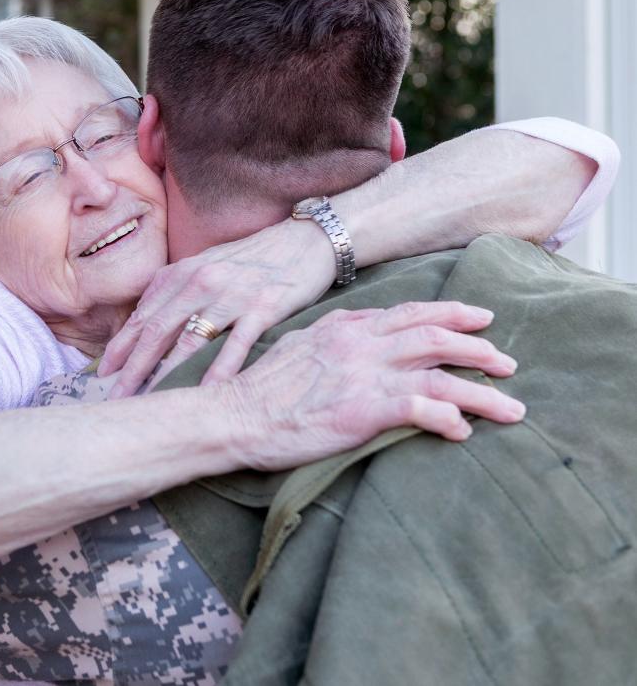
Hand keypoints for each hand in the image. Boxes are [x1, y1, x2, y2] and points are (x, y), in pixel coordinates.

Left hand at [99, 218, 335, 397]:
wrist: (306, 241)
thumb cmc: (251, 259)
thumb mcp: (205, 266)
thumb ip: (173, 291)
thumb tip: (141, 322)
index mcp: (182, 273)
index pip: (142, 317)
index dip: (119, 348)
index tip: (101, 375)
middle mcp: (201, 282)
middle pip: (157, 332)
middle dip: (132, 369)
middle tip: (115, 398)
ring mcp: (232, 295)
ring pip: (191, 342)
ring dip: (167, 376)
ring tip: (151, 402)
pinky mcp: (264, 308)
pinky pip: (237, 345)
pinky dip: (220, 372)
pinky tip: (206, 395)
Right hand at [215, 301, 524, 471]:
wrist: (234, 415)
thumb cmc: (259, 388)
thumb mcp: (297, 345)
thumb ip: (333, 336)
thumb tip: (354, 331)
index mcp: (345, 326)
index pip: (410, 312)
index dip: (451, 314)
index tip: (480, 321)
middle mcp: (360, 344)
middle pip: (436, 335)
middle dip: (480, 348)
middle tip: (507, 363)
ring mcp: (364, 375)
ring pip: (441, 373)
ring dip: (482, 392)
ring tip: (510, 407)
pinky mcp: (363, 410)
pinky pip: (422, 409)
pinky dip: (450, 418)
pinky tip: (462, 432)